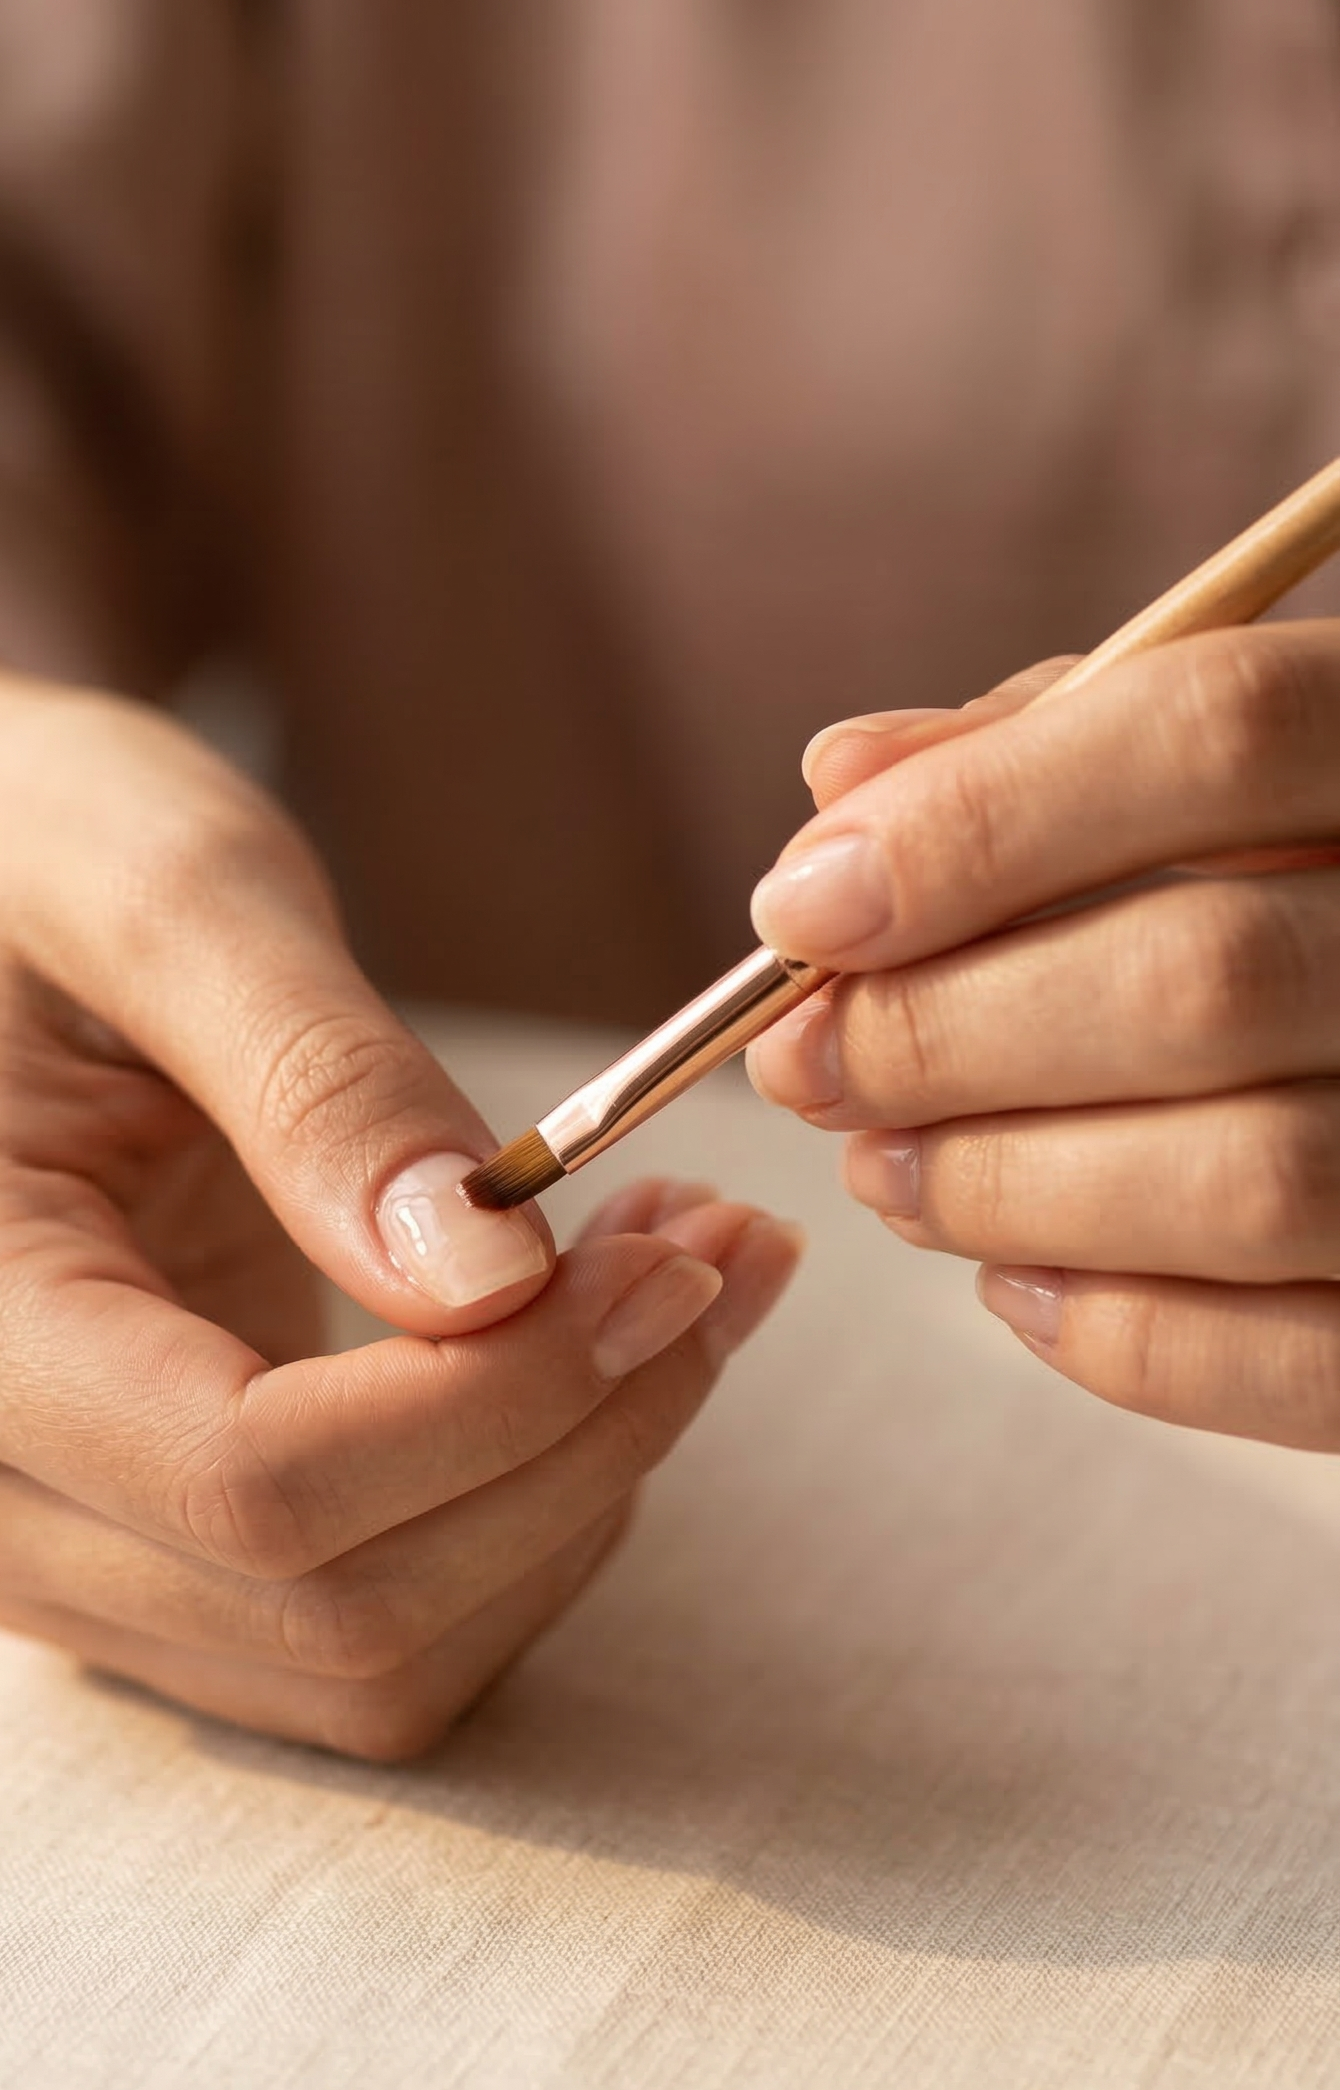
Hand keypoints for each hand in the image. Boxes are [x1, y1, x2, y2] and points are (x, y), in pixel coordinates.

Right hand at [0, 632, 800, 1755]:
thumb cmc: (30, 858)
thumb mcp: (178, 890)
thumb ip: (325, 1090)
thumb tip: (493, 1288)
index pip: (256, 1485)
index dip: (503, 1404)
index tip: (670, 1257)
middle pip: (334, 1605)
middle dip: (574, 1450)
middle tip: (717, 1255)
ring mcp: (35, 1548)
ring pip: (370, 1660)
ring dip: (571, 1503)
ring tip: (680, 1286)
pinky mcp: (127, 1557)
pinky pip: (362, 1634)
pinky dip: (515, 1527)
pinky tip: (585, 1367)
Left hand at [745, 627, 1339, 1451]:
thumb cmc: (1287, 887)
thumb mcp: (1197, 774)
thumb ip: (1035, 749)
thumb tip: (838, 789)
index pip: (1211, 732)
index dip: (973, 825)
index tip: (798, 913)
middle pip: (1196, 978)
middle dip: (940, 1037)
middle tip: (802, 1068)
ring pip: (1241, 1180)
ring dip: (999, 1188)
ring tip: (881, 1171)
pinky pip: (1290, 1357)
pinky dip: (1113, 1330)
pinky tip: (1013, 1279)